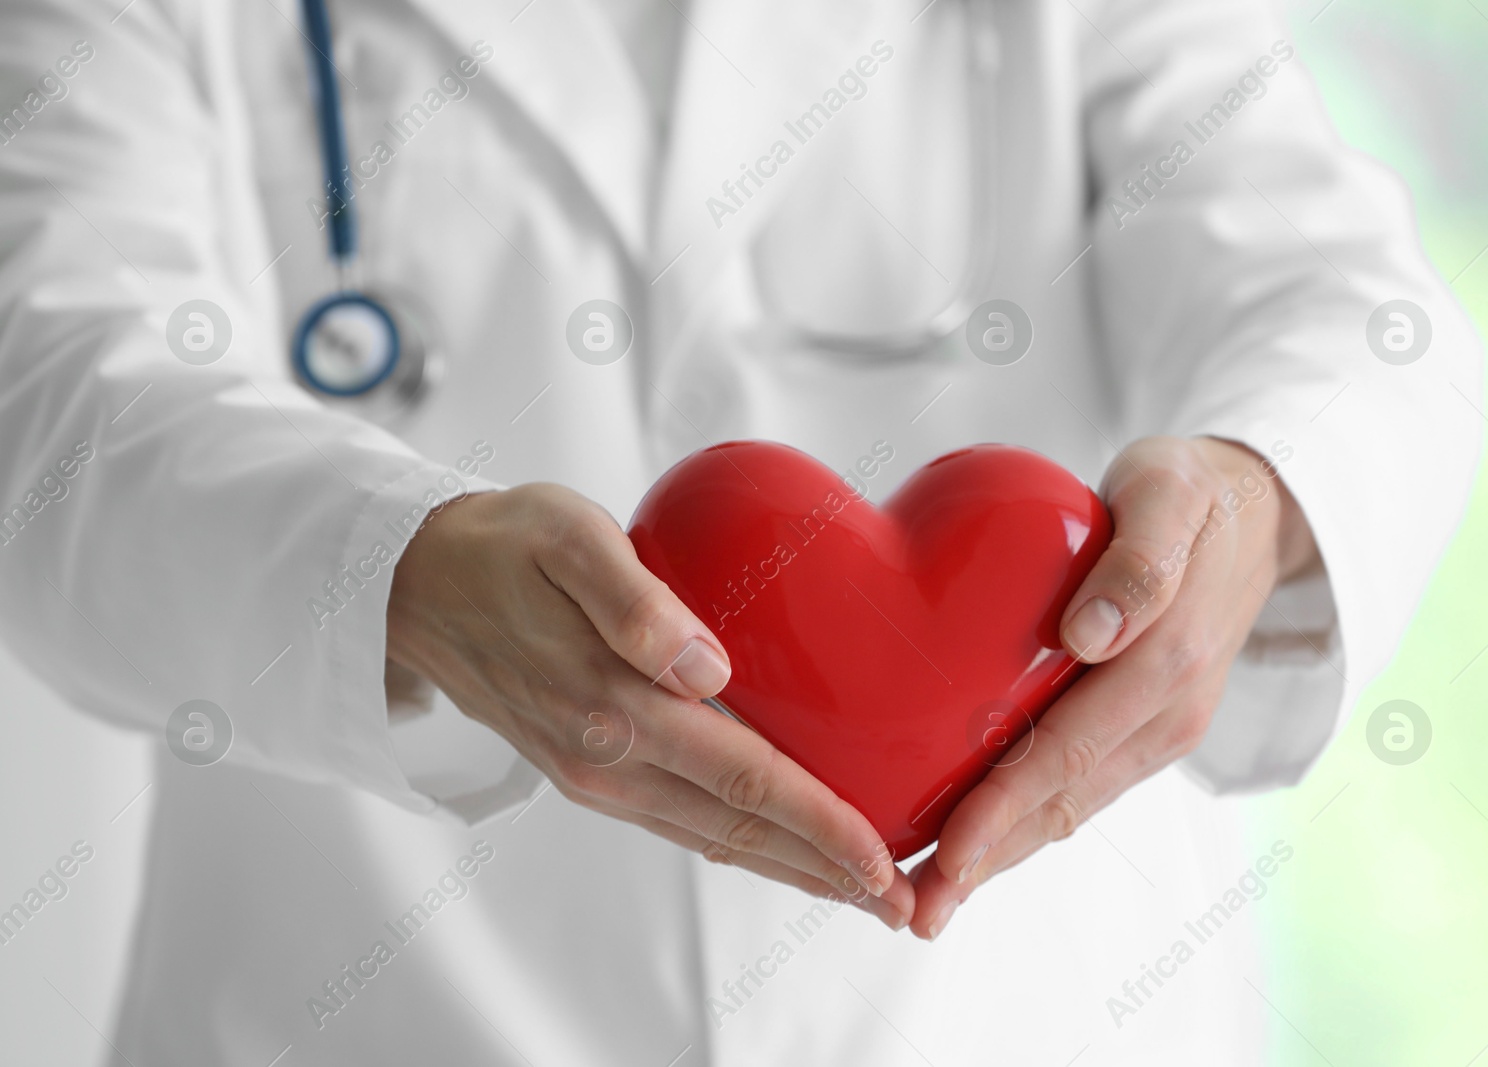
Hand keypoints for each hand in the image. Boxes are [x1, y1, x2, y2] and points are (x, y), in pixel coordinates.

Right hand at [386, 484, 912, 928]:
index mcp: (611, 706)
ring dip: (791, 869)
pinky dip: (743, 845)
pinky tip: (781, 846)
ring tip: (861, 889)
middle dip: (827, 871)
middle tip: (904, 901)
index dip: (821, 825)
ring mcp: (593, 774)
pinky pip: (681, 822)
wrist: (411, 585)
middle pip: (739, 832)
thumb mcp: (564, 538)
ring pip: (712, 838)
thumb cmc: (500, 547)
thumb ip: (633, 598)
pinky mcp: (587, 770)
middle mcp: (604, 759)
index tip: (885, 859)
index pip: (743, 782)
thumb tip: (705, 662)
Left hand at [908, 436, 1317, 938]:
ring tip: (931, 900)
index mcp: (1166, 665)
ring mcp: (1158, 728)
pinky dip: (1024, 822)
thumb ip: (1139, 564)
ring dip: (1001, 856)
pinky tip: (974, 841)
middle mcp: (1166, 713)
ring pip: (1068, 807)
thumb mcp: (1169, 497)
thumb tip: (1089, 635)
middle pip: (1062, 802)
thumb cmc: (1189, 493)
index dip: (1004, 808)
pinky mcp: (1142, 728)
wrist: (1249, 509)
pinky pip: (1078, 785)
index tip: (947, 853)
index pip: (1067, 752)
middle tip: (915, 912)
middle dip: (987, 861)